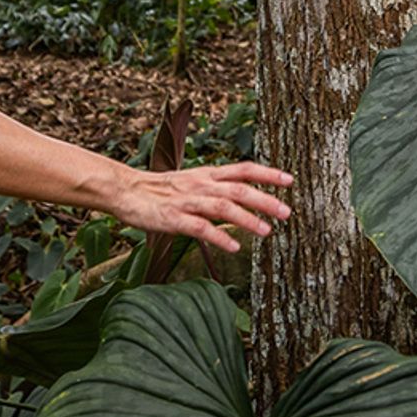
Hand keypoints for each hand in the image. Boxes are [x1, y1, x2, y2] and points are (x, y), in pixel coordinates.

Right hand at [105, 161, 293, 253]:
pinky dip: (219, 237)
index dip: (267, 173)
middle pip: (239, 189)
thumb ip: (218, 188)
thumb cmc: (162, 190)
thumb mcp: (193, 182)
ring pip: (222, 207)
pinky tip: (234, 247)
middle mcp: (201, 185)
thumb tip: (247, 197)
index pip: (243, 169)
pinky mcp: (174, 219)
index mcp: (208, 174)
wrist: (126, 190)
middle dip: (265, 199)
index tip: (290, 181)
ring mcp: (188, 202)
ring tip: (267, 231)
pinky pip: (200, 228)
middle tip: (287, 212)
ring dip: (247, 219)